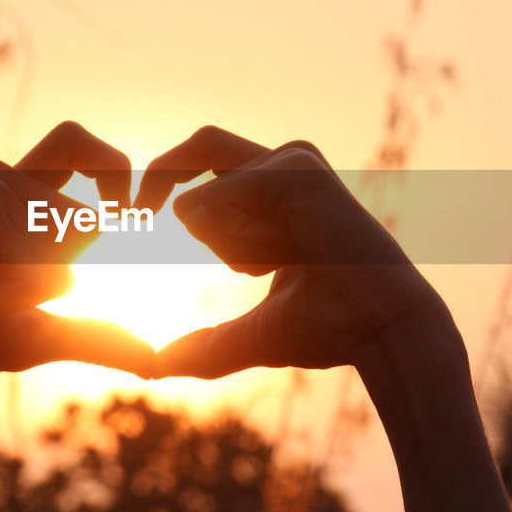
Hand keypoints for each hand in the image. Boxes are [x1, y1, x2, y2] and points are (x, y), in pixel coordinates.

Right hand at [0, 121, 153, 380]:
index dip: (117, 174)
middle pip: (82, 178)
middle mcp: (1, 177)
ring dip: (37, 283)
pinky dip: (17, 285)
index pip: (84, 153)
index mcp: (14, 196)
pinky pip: (40, 248)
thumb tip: (156, 363)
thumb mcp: (38, 335)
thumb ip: (95, 337)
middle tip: (42, 265)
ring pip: (70, 230)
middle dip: (87, 226)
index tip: (136, 212)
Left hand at [135, 126, 454, 377]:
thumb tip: (156, 366)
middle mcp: (287, 165)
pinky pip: (218, 205)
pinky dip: (236, 245)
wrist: (378, 329)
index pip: (206, 163)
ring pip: (202, 198)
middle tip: (133, 213)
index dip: (165, 181)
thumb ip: (206, 345)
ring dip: (222, 248)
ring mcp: (294, 163)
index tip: (136, 216)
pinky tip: (287, 256)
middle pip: (201, 145)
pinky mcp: (296, 170)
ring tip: (279, 265)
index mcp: (277, 191)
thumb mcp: (253, 334)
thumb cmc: (329, 329)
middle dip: (158, 175)